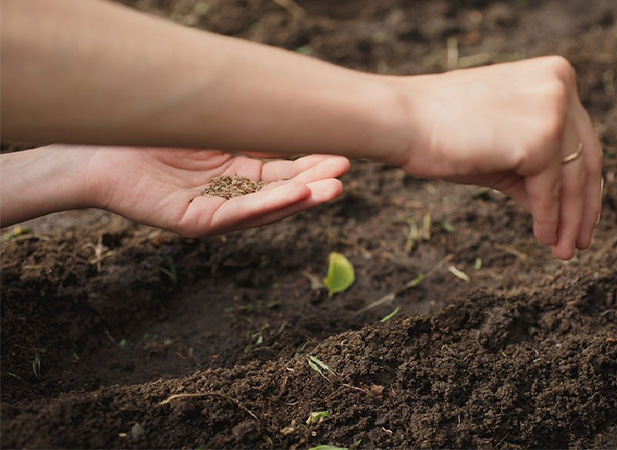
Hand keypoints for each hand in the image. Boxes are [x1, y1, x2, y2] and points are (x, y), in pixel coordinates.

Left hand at [85, 146, 349, 236]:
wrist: (96, 146)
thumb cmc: (153, 132)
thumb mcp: (212, 126)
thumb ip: (248, 127)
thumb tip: (292, 105)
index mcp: (238, 172)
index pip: (285, 172)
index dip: (313, 164)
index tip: (343, 153)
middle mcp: (231, 194)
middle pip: (282, 191)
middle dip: (316, 183)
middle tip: (346, 171)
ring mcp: (215, 210)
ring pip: (267, 208)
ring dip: (302, 199)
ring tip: (333, 189)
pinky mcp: (196, 221)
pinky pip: (237, 215)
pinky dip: (269, 206)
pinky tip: (296, 195)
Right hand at [394, 56, 602, 259]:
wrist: (403, 121)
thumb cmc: (443, 132)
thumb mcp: (504, 147)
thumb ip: (538, 168)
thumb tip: (565, 212)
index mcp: (554, 75)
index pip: (582, 138)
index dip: (585, 182)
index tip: (583, 215)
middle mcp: (561, 84)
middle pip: (586, 158)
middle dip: (583, 207)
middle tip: (579, 241)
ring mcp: (553, 109)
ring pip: (574, 177)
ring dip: (569, 220)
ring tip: (563, 250)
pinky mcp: (541, 138)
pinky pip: (551, 189)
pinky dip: (548, 218)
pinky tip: (543, 237)